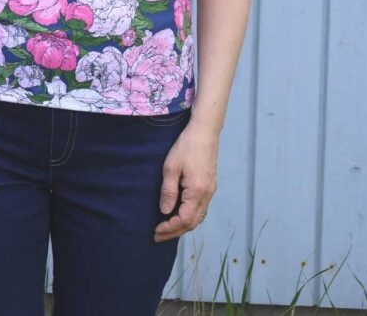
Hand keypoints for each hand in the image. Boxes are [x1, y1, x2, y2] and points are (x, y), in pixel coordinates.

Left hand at [153, 120, 217, 241]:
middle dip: (175, 232)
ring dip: (183, 226)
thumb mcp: (171, 167)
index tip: (156, 230)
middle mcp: (207, 195)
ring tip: (167, 228)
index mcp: (197, 192)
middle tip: (158, 235)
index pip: (184, 220)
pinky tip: (179, 214)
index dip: (170, 228)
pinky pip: (201, 209)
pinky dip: (190, 217)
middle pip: (193, 223)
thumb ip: (168, 191)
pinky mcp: (210, 186)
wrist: (205, 131)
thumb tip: (165, 212)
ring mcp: (211, 191)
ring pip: (198, 217)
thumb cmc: (186, 146)